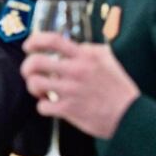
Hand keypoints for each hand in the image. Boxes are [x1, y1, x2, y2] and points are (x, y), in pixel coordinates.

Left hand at [21, 34, 139, 137]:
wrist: (129, 115)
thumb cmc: (118, 87)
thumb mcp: (108, 60)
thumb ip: (89, 50)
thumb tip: (74, 45)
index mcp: (85, 57)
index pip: (53, 40)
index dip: (35, 40)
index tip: (28, 46)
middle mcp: (76, 71)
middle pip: (35, 62)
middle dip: (26, 67)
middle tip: (30, 72)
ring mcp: (71, 91)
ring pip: (34, 83)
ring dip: (33, 87)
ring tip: (41, 89)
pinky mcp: (68, 109)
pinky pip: (42, 106)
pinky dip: (43, 106)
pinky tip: (50, 104)